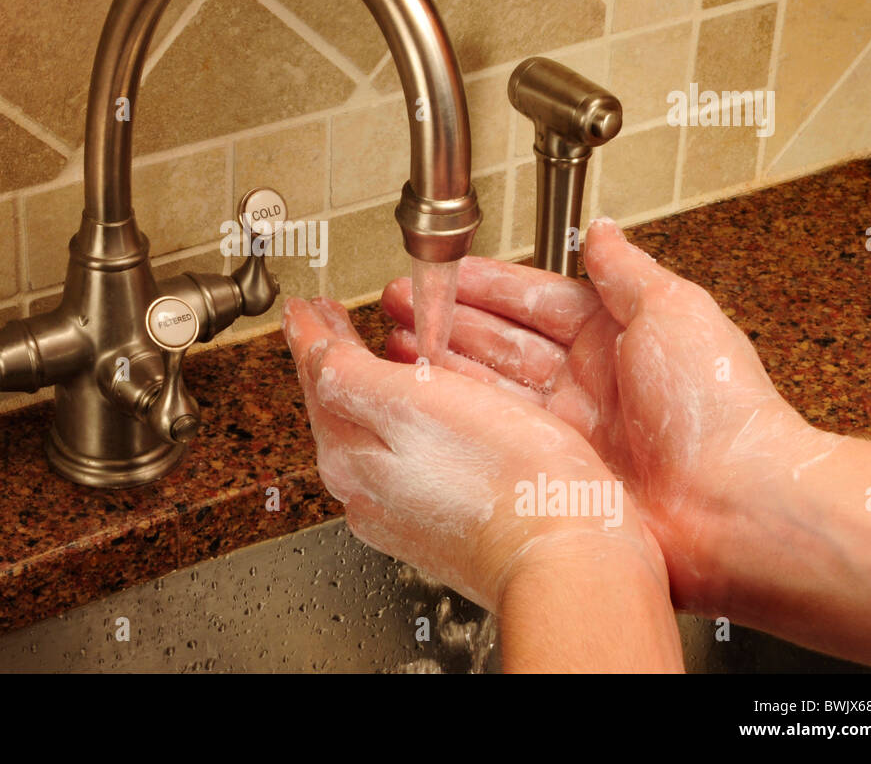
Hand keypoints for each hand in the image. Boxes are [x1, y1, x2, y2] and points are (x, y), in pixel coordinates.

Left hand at [282, 295, 664, 613]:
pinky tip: (420, 414)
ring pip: (367, 433)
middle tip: (329, 323)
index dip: (311, 331)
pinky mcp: (438, 526)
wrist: (568, 563)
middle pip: (336, 407)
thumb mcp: (417, 404)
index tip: (302, 307)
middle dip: (333, 358)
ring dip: (365, 388)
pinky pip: (401, 460)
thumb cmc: (510, 482)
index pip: (317, 376)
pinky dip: (400, 423)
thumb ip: (351, 377)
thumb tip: (310, 351)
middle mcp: (366, 489)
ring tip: (371, 356)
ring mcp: (400, 512)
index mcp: (353, 454)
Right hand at [381, 217, 827, 610]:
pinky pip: (495, 433)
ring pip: (489, 385)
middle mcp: (587, 382)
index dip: (484, 283)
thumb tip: (602, 229)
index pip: (533, 298)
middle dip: (449, 318)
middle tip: (403, 303)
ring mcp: (568, 429)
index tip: (444, 269)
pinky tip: (424, 396)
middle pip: (501, 340)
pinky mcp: (556, 471)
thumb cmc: (719, 407)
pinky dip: (457, 411)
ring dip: (443, 362)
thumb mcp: (673, 310)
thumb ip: (625, 270)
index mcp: (615, 337)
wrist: (738, 506)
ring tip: (397, 344)